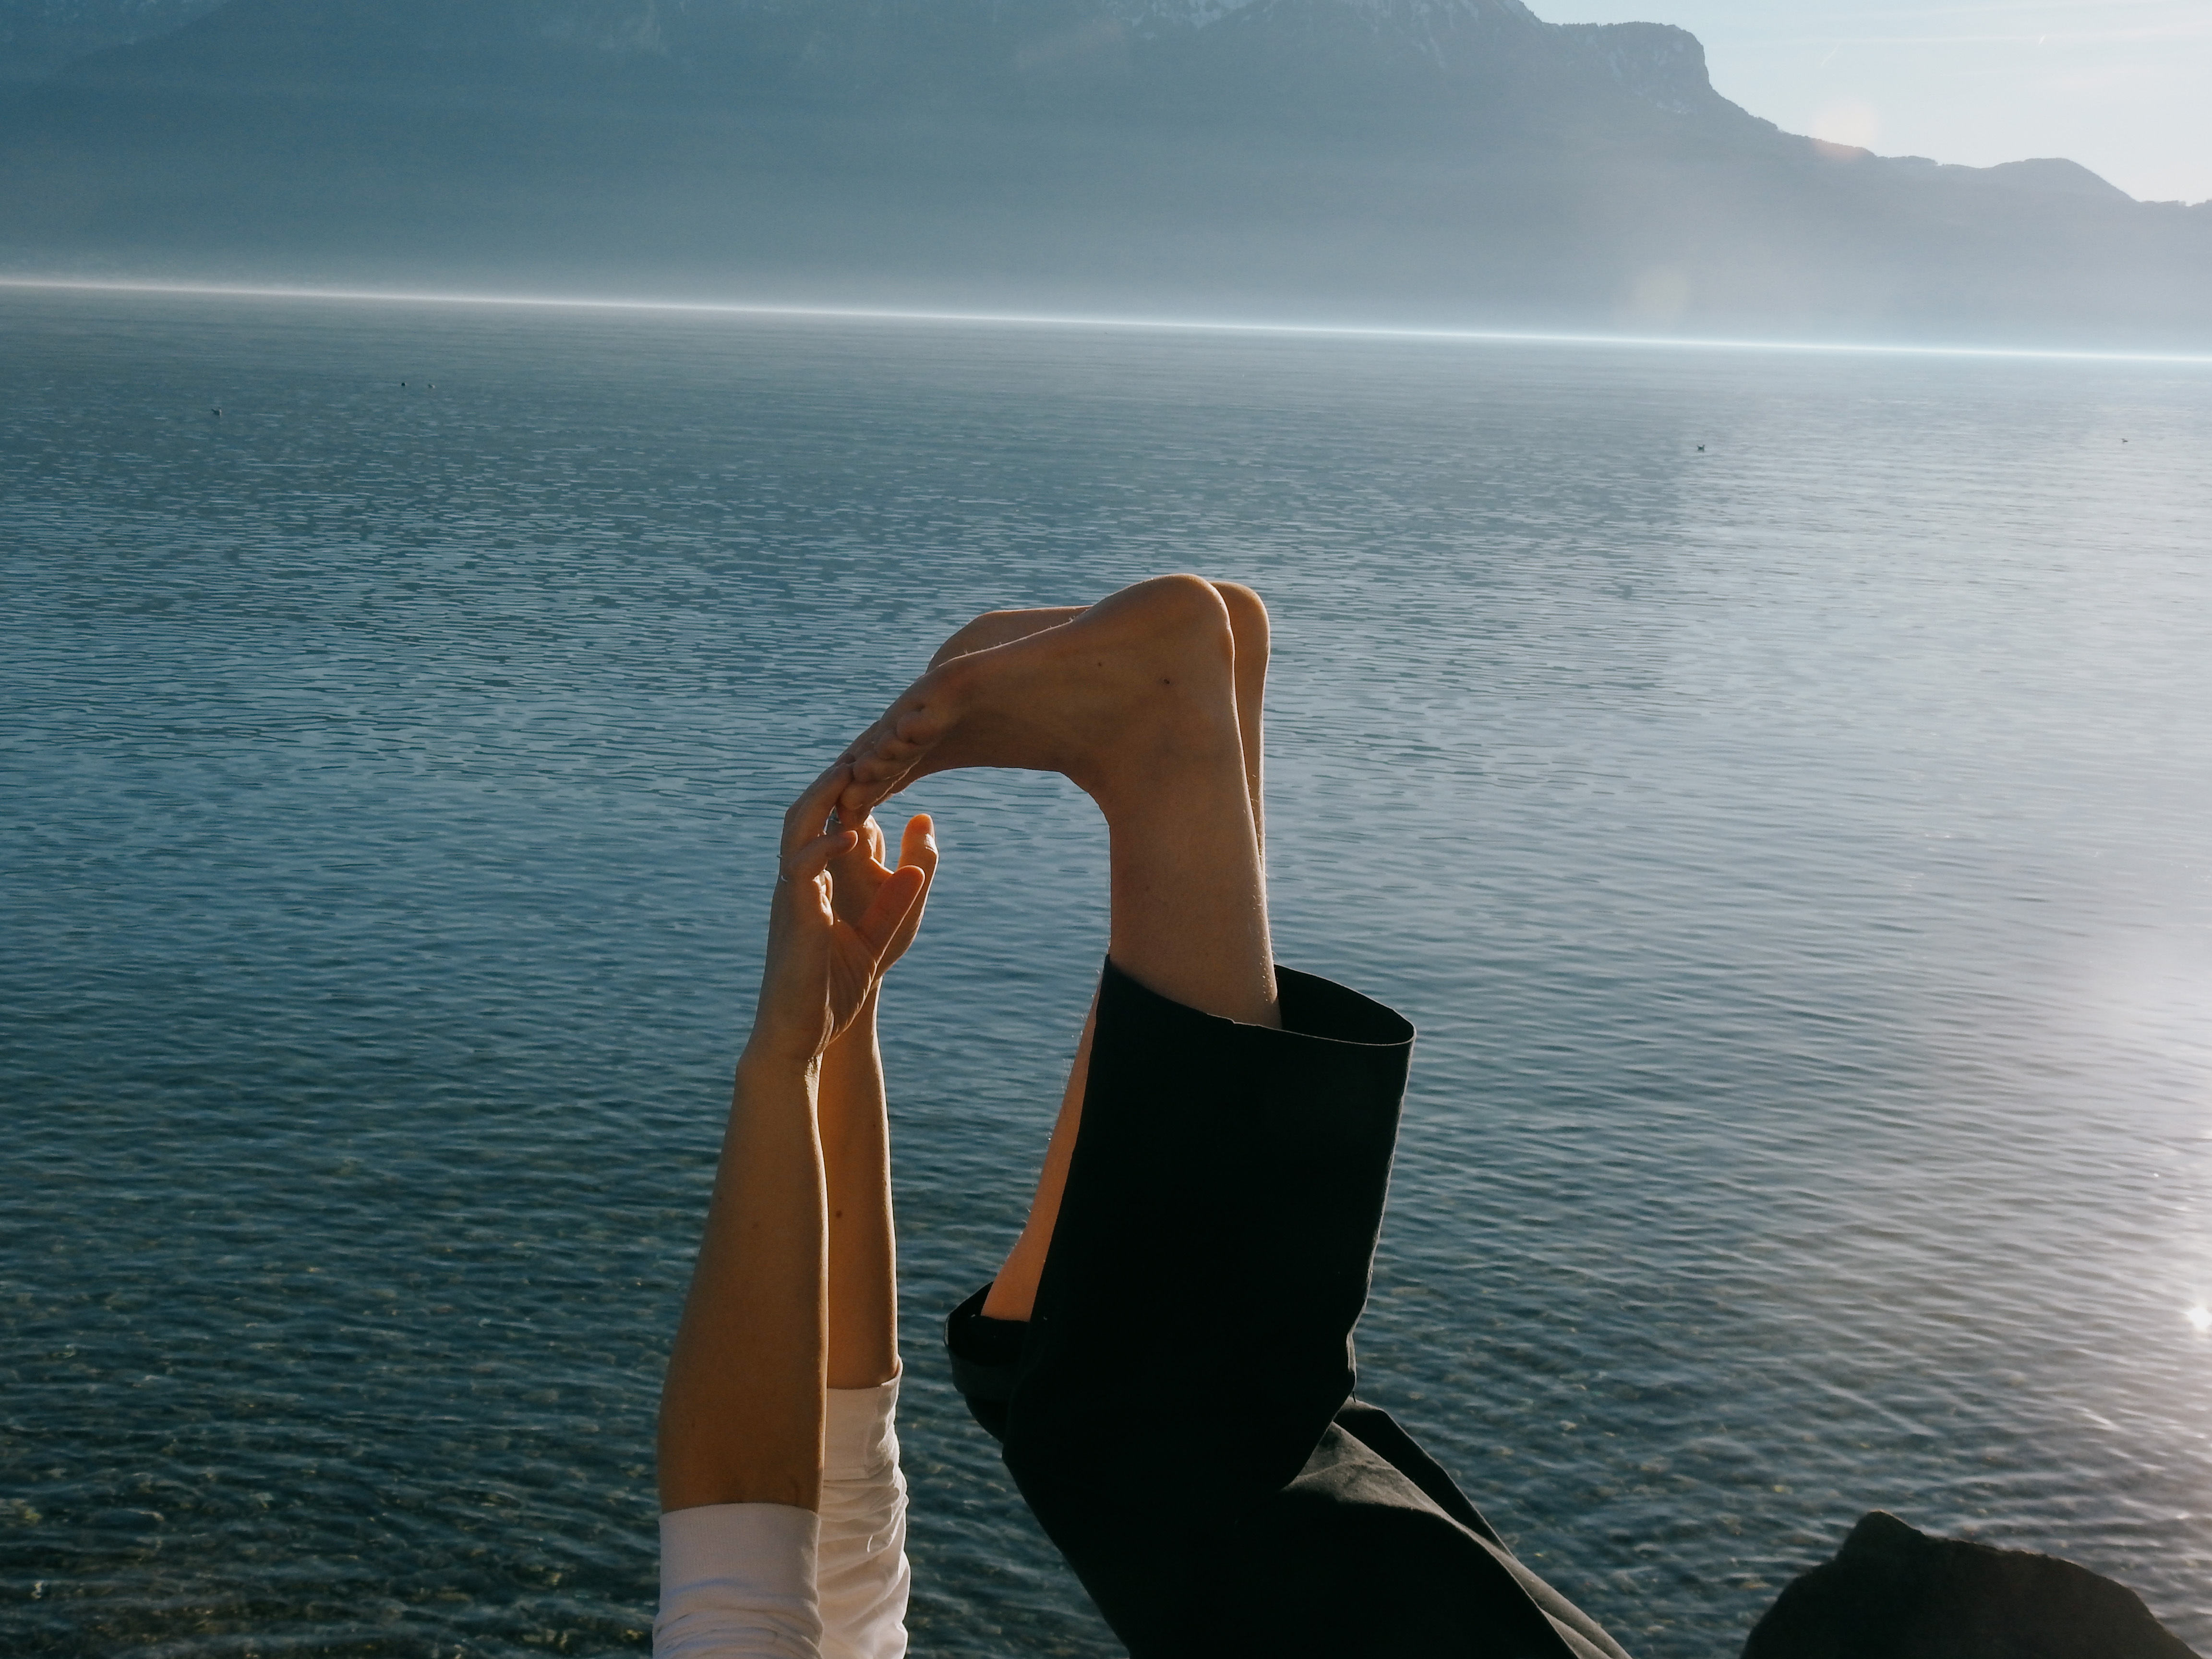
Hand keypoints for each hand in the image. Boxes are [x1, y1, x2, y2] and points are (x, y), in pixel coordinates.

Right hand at [748, 763, 929, 1068]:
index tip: (876, 765)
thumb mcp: (878, 937)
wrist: (801, 1036)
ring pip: (796, 829)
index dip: (847, 795)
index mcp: (814, 883)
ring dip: (822, 798)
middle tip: (862, 751)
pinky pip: (801, 869)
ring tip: (852, 772)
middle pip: (805, 813)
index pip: (825, 824)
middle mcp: (797, 882)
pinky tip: (852, 835)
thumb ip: (896, 900)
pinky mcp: (793, 917)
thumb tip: (918, 865)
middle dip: (830, 782)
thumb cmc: (833, 991)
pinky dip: (825, 847)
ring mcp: (791, 896)